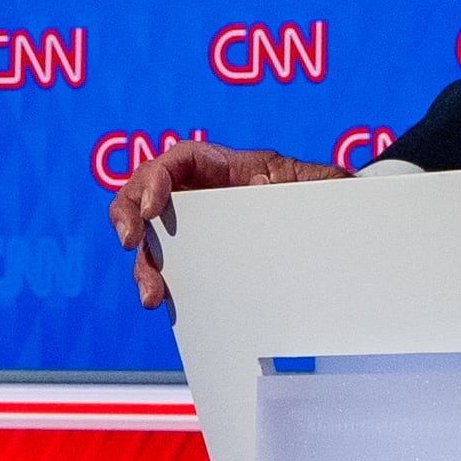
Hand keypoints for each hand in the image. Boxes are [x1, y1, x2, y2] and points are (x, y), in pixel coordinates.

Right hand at [108, 138, 346, 305]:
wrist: (332, 229)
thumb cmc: (327, 199)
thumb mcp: (327, 186)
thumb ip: (319, 183)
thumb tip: (292, 188)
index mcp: (230, 169)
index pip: (181, 159)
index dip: (156, 176)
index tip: (153, 207)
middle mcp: (205, 194)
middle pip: (147, 193)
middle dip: (128, 214)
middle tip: (130, 241)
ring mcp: (198, 227)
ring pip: (153, 237)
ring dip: (143, 263)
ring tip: (152, 294)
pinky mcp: (200, 258)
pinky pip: (169, 265)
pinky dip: (159, 281)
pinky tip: (163, 302)